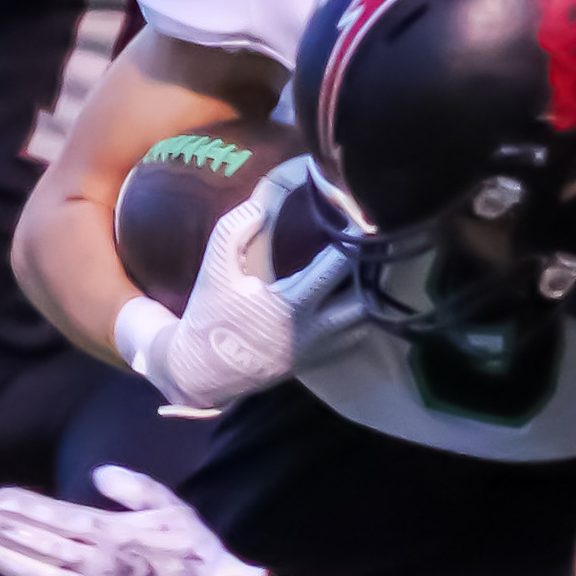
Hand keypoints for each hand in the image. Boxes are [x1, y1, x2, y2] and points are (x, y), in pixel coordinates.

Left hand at [0, 468, 265, 575]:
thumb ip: (132, 487)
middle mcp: (92, 564)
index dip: (23, 508)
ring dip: (2, 561)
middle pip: (38, 545)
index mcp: (110, 533)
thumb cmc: (191, 551)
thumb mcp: (169, 506)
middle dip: (1, 530)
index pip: (57, 517)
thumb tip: (97, 473)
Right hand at [116, 179, 351, 410]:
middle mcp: (313, 331)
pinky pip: (355, 336)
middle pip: (365, 297)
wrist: (203, 370)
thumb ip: (233, 231)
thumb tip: (260, 205)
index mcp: (290, 306)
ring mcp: (319, 349)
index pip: (337, 267)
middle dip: (371, 268)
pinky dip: (361, 315)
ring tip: (366, 266)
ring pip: (365, 320)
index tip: (358, 219)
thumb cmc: (210, 316)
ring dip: (369, 292)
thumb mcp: (214, 270)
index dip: (351, 239)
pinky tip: (353, 293)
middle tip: (372, 243)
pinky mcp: (317, 359)